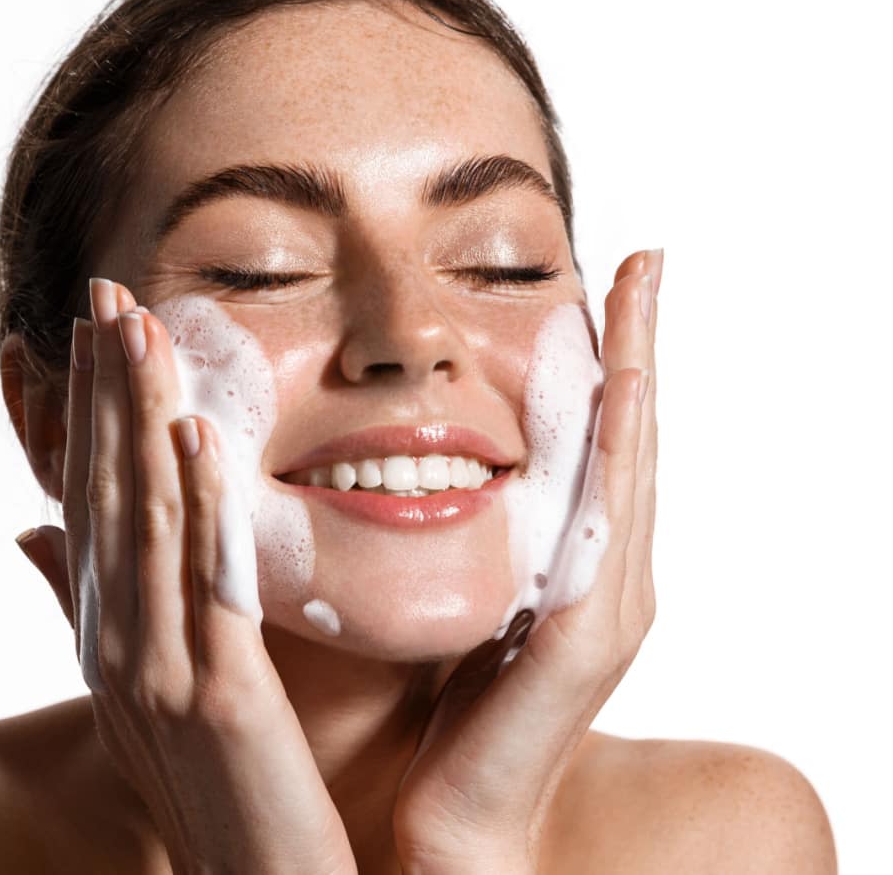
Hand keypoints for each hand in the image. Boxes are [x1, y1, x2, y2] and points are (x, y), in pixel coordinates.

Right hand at [16, 277, 357, 874]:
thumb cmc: (218, 801)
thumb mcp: (146, 701)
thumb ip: (98, 612)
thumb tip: (34, 533)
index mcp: (107, 643)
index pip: (90, 505)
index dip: (87, 414)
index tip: (90, 331)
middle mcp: (117, 651)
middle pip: (104, 496)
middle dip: (102, 391)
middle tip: (104, 293)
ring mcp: (159, 677)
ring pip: (145, 522)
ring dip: (139, 418)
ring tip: (142, 329)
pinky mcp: (221, 702)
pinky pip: (205, 584)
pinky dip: (197, 504)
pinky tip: (196, 435)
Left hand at [392, 249, 662, 872]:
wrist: (455, 817)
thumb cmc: (451, 718)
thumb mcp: (465, 605)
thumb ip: (476, 546)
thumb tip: (436, 477)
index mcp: (579, 568)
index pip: (600, 444)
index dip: (611, 364)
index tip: (607, 282)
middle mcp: (612, 578)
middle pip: (633, 438)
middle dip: (638, 346)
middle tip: (642, 259)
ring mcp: (611, 605)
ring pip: (632, 465)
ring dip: (637, 374)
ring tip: (636, 292)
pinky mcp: (588, 635)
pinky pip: (606, 521)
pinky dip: (615, 451)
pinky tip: (618, 391)